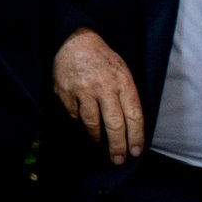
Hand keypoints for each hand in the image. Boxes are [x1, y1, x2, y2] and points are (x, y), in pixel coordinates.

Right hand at [53, 27, 144, 163]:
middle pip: (114, 124)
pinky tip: (82, 117)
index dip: (136, 137)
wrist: (75, 41)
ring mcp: (83, 90)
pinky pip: (74, 114)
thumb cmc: (103, 60)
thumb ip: (127, 96)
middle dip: (118, 146)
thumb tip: (131, 127)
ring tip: (99, 142)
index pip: (134, 116)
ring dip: (97, 136)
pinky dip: (78, 118)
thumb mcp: (123, 72)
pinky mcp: (65, 92)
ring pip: (92, 123)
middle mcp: (104, 87)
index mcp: (123, 82)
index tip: (135, 152)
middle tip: (118, 160)